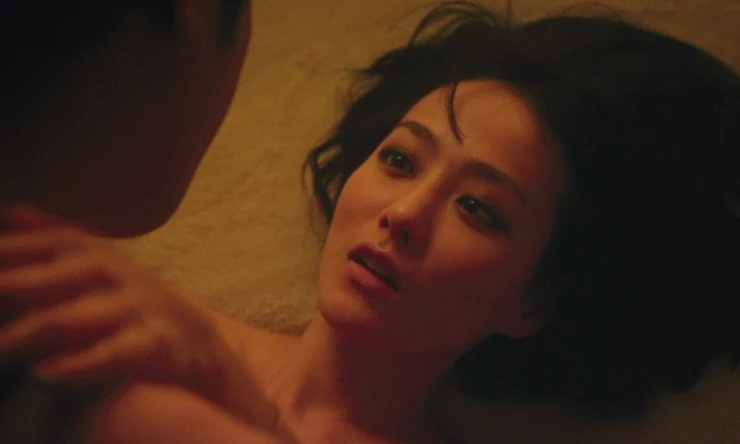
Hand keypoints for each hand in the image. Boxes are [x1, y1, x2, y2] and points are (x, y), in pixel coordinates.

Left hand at [0, 206, 235, 393]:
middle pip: (35, 281)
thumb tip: (7, 211)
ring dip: (21, 337)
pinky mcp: (151, 344)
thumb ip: (49, 236)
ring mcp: (129, 307)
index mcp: (81, 250)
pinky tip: (45, 376)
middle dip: (4, 290)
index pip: (23, 249)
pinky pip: (112, 354)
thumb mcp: (95, 259)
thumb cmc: (127, 300)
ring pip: (64, 320)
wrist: (195, 340)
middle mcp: (103, 273)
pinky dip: (78, 365)